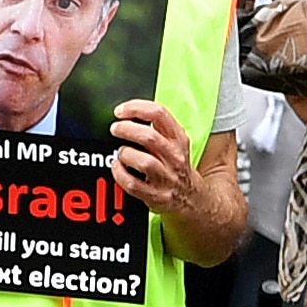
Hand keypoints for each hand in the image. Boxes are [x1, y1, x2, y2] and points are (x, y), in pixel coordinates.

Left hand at [108, 96, 202, 216]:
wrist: (191, 198)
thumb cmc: (176, 166)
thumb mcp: (175, 143)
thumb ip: (156, 127)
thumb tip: (128, 113)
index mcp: (178, 139)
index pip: (159, 114)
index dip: (135, 108)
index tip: (120, 111)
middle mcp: (174, 157)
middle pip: (149, 137)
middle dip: (126, 129)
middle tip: (115, 129)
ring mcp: (166, 178)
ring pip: (143, 161)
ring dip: (126, 153)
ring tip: (121, 153)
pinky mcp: (156, 196)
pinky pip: (132, 184)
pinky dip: (119, 173)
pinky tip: (118, 167)